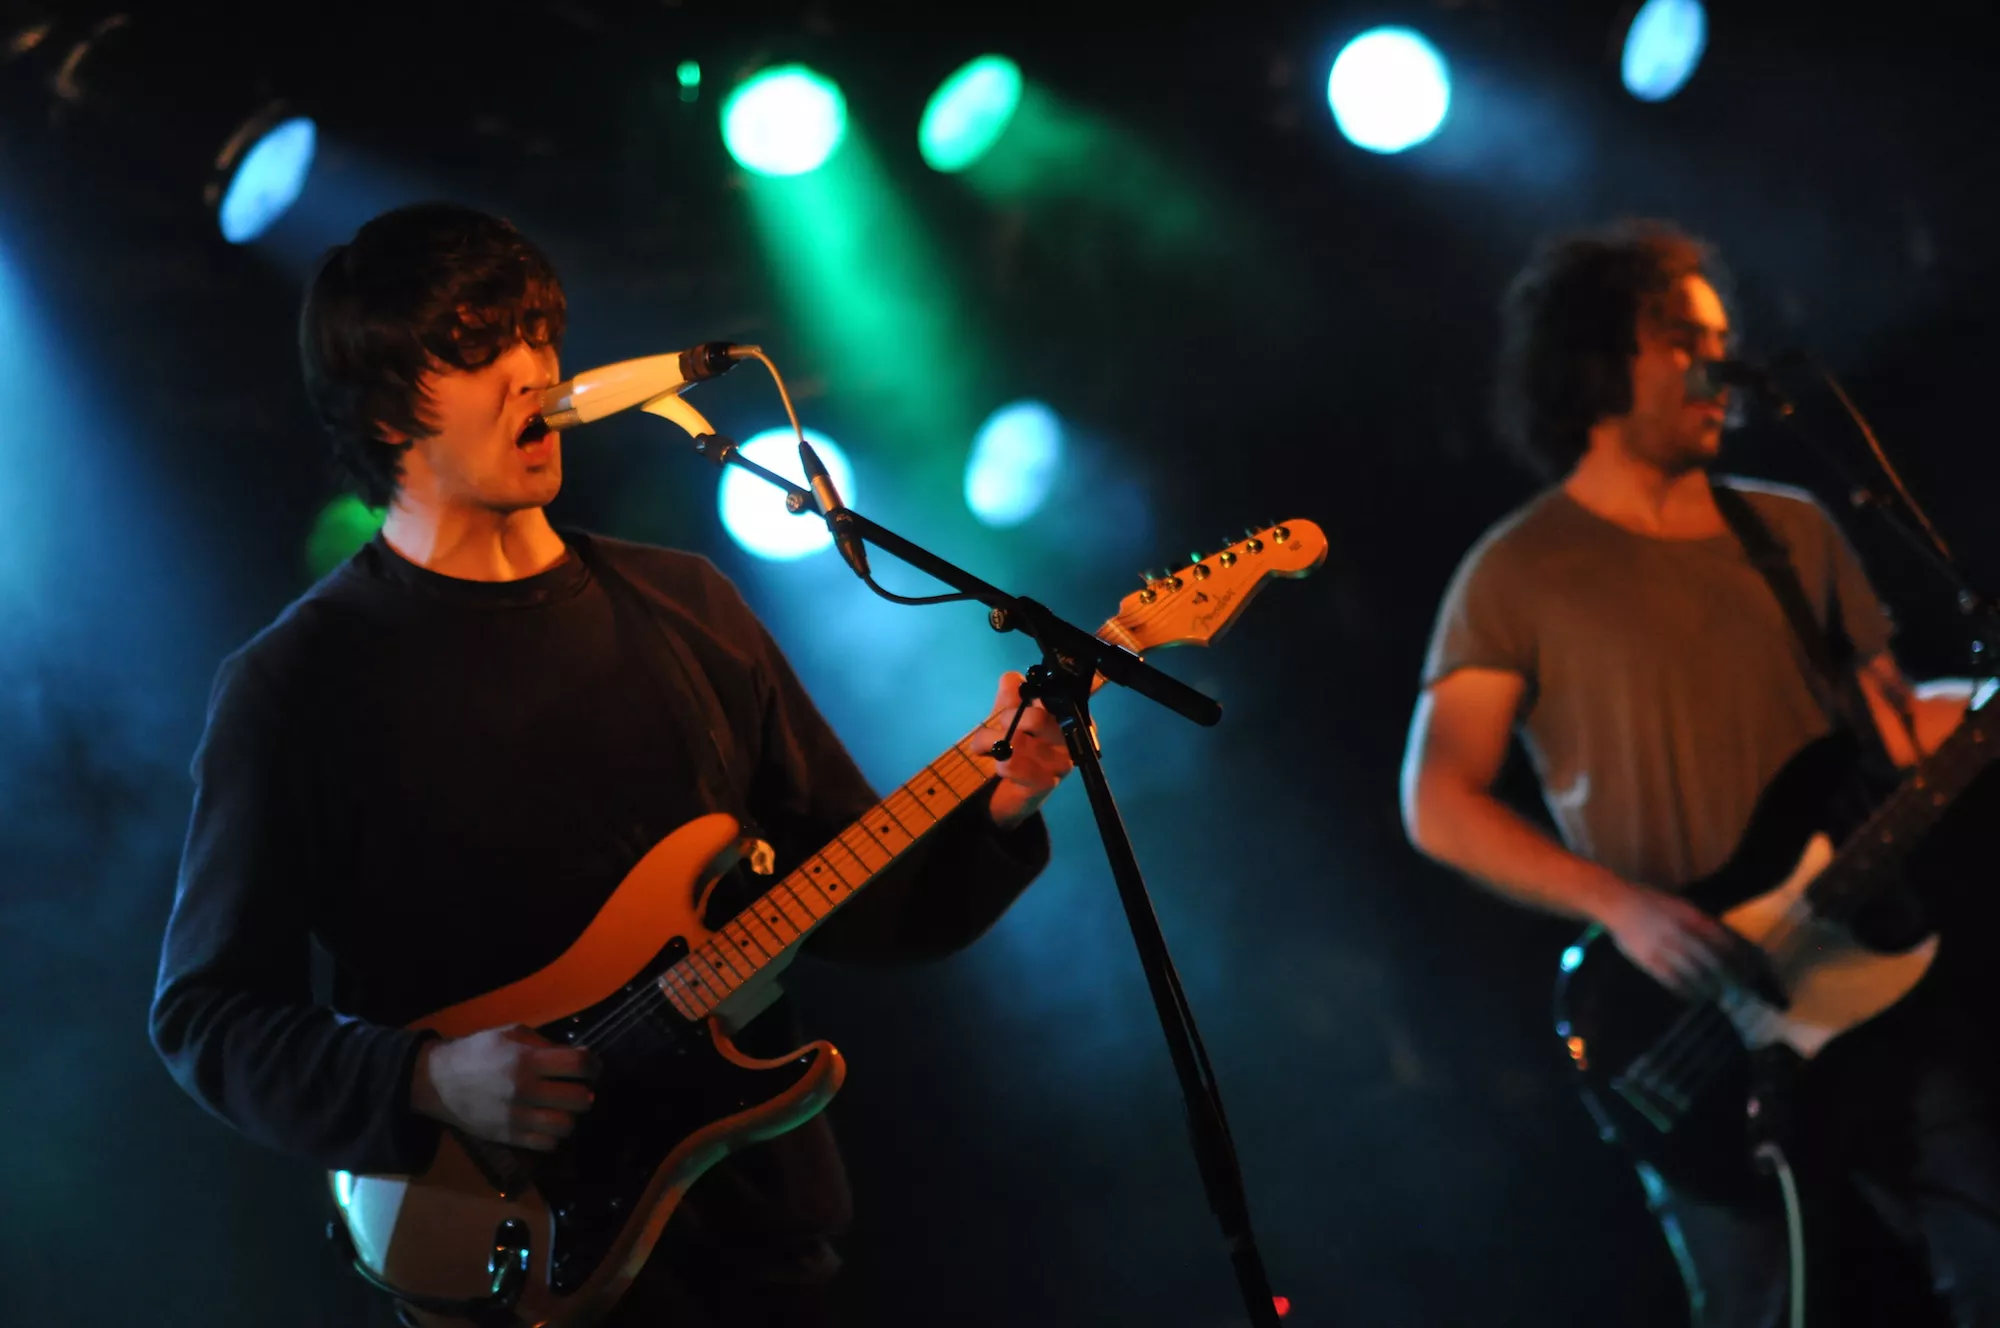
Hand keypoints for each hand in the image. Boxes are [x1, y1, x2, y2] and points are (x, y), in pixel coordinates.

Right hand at [409, 1024, 595, 1150]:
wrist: (437, 1081)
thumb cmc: (477, 1051)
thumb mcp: (510, 1034)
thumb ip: (543, 1044)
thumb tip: (574, 1057)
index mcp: (526, 1060)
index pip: (577, 1066)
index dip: (593, 1065)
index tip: (592, 1066)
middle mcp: (525, 1090)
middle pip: (578, 1098)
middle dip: (586, 1091)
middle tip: (580, 1087)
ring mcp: (516, 1117)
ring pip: (566, 1126)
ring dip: (572, 1116)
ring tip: (564, 1107)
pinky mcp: (508, 1137)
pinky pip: (546, 1144)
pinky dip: (554, 1135)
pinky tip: (549, 1123)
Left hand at [975, 671, 1074, 829]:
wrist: (1002, 794)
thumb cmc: (1010, 747)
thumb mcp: (1006, 715)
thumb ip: (1011, 694)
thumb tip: (1012, 678)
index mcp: (1066, 715)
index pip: (1060, 694)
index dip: (1034, 694)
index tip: (1018, 699)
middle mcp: (1071, 738)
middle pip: (1036, 717)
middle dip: (1007, 718)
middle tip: (997, 724)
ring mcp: (1062, 763)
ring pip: (1019, 740)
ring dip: (991, 741)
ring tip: (981, 747)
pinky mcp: (1046, 784)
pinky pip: (1015, 765)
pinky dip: (1000, 763)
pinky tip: (996, 765)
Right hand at [1599, 885, 1784, 1006]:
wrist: (1618, 904)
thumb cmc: (1653, 903)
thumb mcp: (1683, 906)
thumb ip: (1703, 923)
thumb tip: (1729, 942)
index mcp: (1693, 917)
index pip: (1726, 942)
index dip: (1741, 960)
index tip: (1751, 972)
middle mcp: (1683, 933)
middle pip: (1715, 961)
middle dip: (1730, 978)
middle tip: (1740, 990)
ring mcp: (1666, 948)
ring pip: (1696, 974)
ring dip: (1711, 988)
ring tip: (1719, 996)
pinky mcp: (1650, 960)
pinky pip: (1673, 981)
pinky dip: (1687, 991)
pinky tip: (1694, 997)